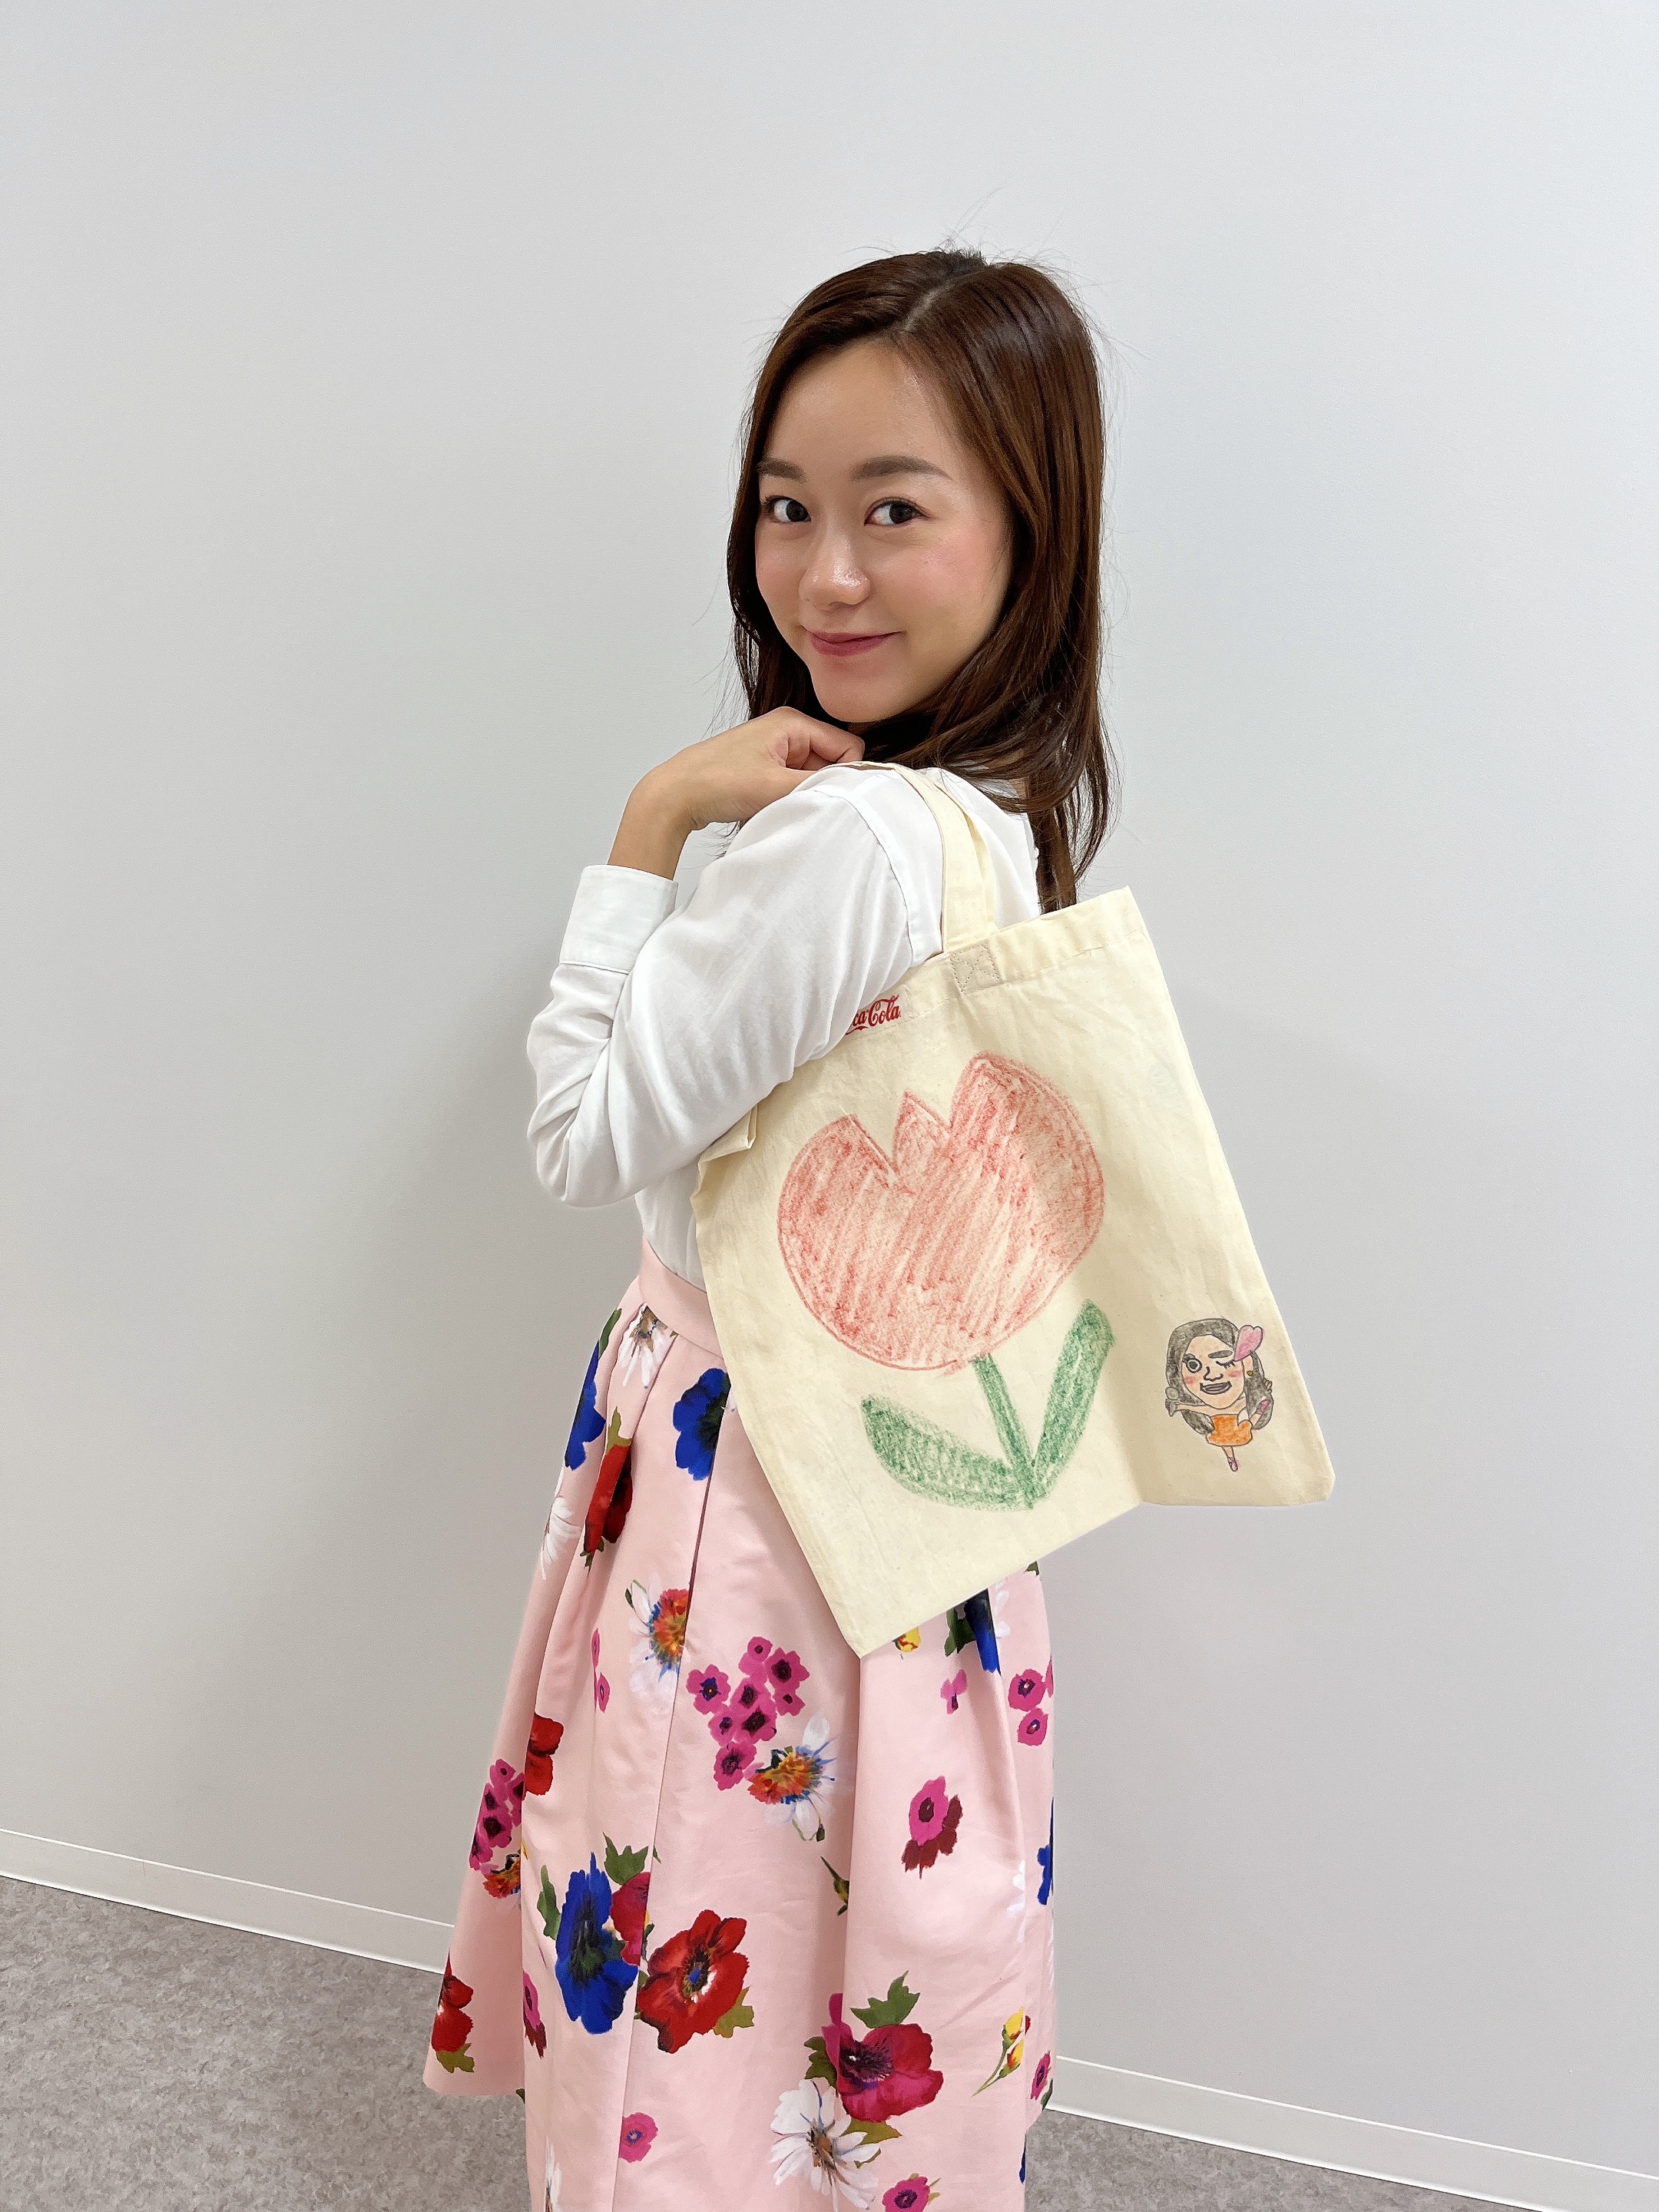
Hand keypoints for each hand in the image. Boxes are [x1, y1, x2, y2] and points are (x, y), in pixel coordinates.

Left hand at [608, 709, 864, 877]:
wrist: (674, 795)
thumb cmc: (715, 782)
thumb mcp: (776, 786)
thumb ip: (820, 785)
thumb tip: (855, 788)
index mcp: (793, 722)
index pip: (847, 747)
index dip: (844, 775)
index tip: (827, 796)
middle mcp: (786, 730)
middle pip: (830, 762)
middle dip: (819, 786)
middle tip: (794, 801)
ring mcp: (775, 748)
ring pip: (811, 776)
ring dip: (800, 795)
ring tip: (774, 803)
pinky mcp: (764, 767)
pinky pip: (792, 784)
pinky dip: (785, 798)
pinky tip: (766, 805)